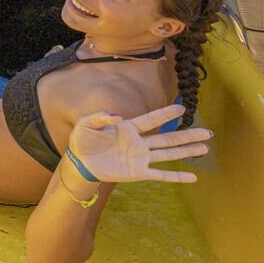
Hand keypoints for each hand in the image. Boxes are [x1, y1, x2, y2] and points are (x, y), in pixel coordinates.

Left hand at [67, 104, 210, 183]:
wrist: (80, 162)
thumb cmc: (83, 140)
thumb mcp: (86, 124)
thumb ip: (100, 117)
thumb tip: (117, 116)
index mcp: (128, 128)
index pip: (150, 120)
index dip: (165, 114)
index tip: (181, 108)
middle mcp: (139, 142)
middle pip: (167, 138)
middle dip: (187, 134)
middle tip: (207, 131)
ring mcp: (141, 158)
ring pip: (168, 154)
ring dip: (187, 151)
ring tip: (205, 148)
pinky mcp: (138, 172)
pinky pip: (160, 175)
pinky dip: (176, 177)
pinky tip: (192, 178)